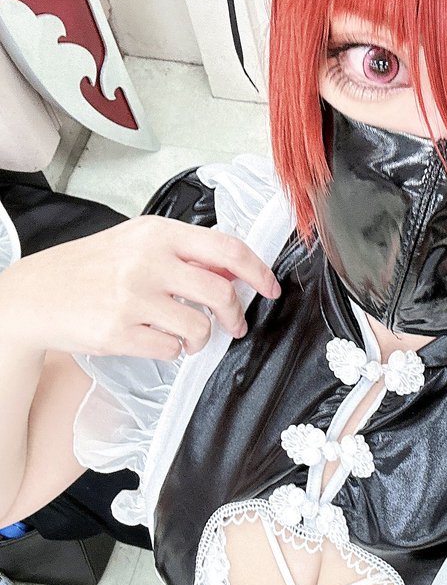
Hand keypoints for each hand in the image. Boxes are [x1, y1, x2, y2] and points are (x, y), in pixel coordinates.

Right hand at [3, 215, 281, 358]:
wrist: (37, 294)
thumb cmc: (91, 268)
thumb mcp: (138, 244)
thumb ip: (185, 254)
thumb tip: (236, 271)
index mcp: (158, 234)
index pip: (226, 248)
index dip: (257, 271)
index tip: (270, 288)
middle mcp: (148, 262)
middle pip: (221, 292)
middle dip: (235, 315)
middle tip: (234, 325)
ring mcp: (133, 298)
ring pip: (200, 327)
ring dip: (201, 339)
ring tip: (186, 336)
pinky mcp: (120, 332)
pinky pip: (171, 349)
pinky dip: (172, 350)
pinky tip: (156, 340)